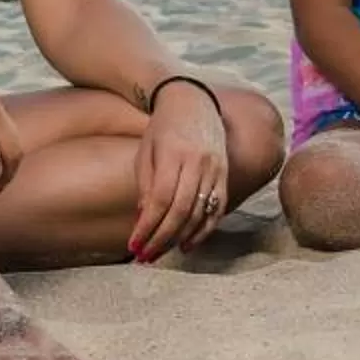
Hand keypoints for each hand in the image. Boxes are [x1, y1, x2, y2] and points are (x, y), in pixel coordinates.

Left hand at [128, 79, 234, 261]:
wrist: (193, 102)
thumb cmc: (162, 127)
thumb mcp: (146, 151)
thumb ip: (146, 184)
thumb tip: (144, 218)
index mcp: (174, 154)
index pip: (160, 200)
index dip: (147, 227)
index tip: (134, 246)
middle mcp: (198, 162)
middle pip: (180, 210)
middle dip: (161, 238)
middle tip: (145, 257)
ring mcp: (216, 168)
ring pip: (200, 212)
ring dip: (180, 238)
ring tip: (161, 254)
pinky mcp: (225, 173)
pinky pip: (218, 208)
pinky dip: (204, 230)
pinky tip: (188, 244)